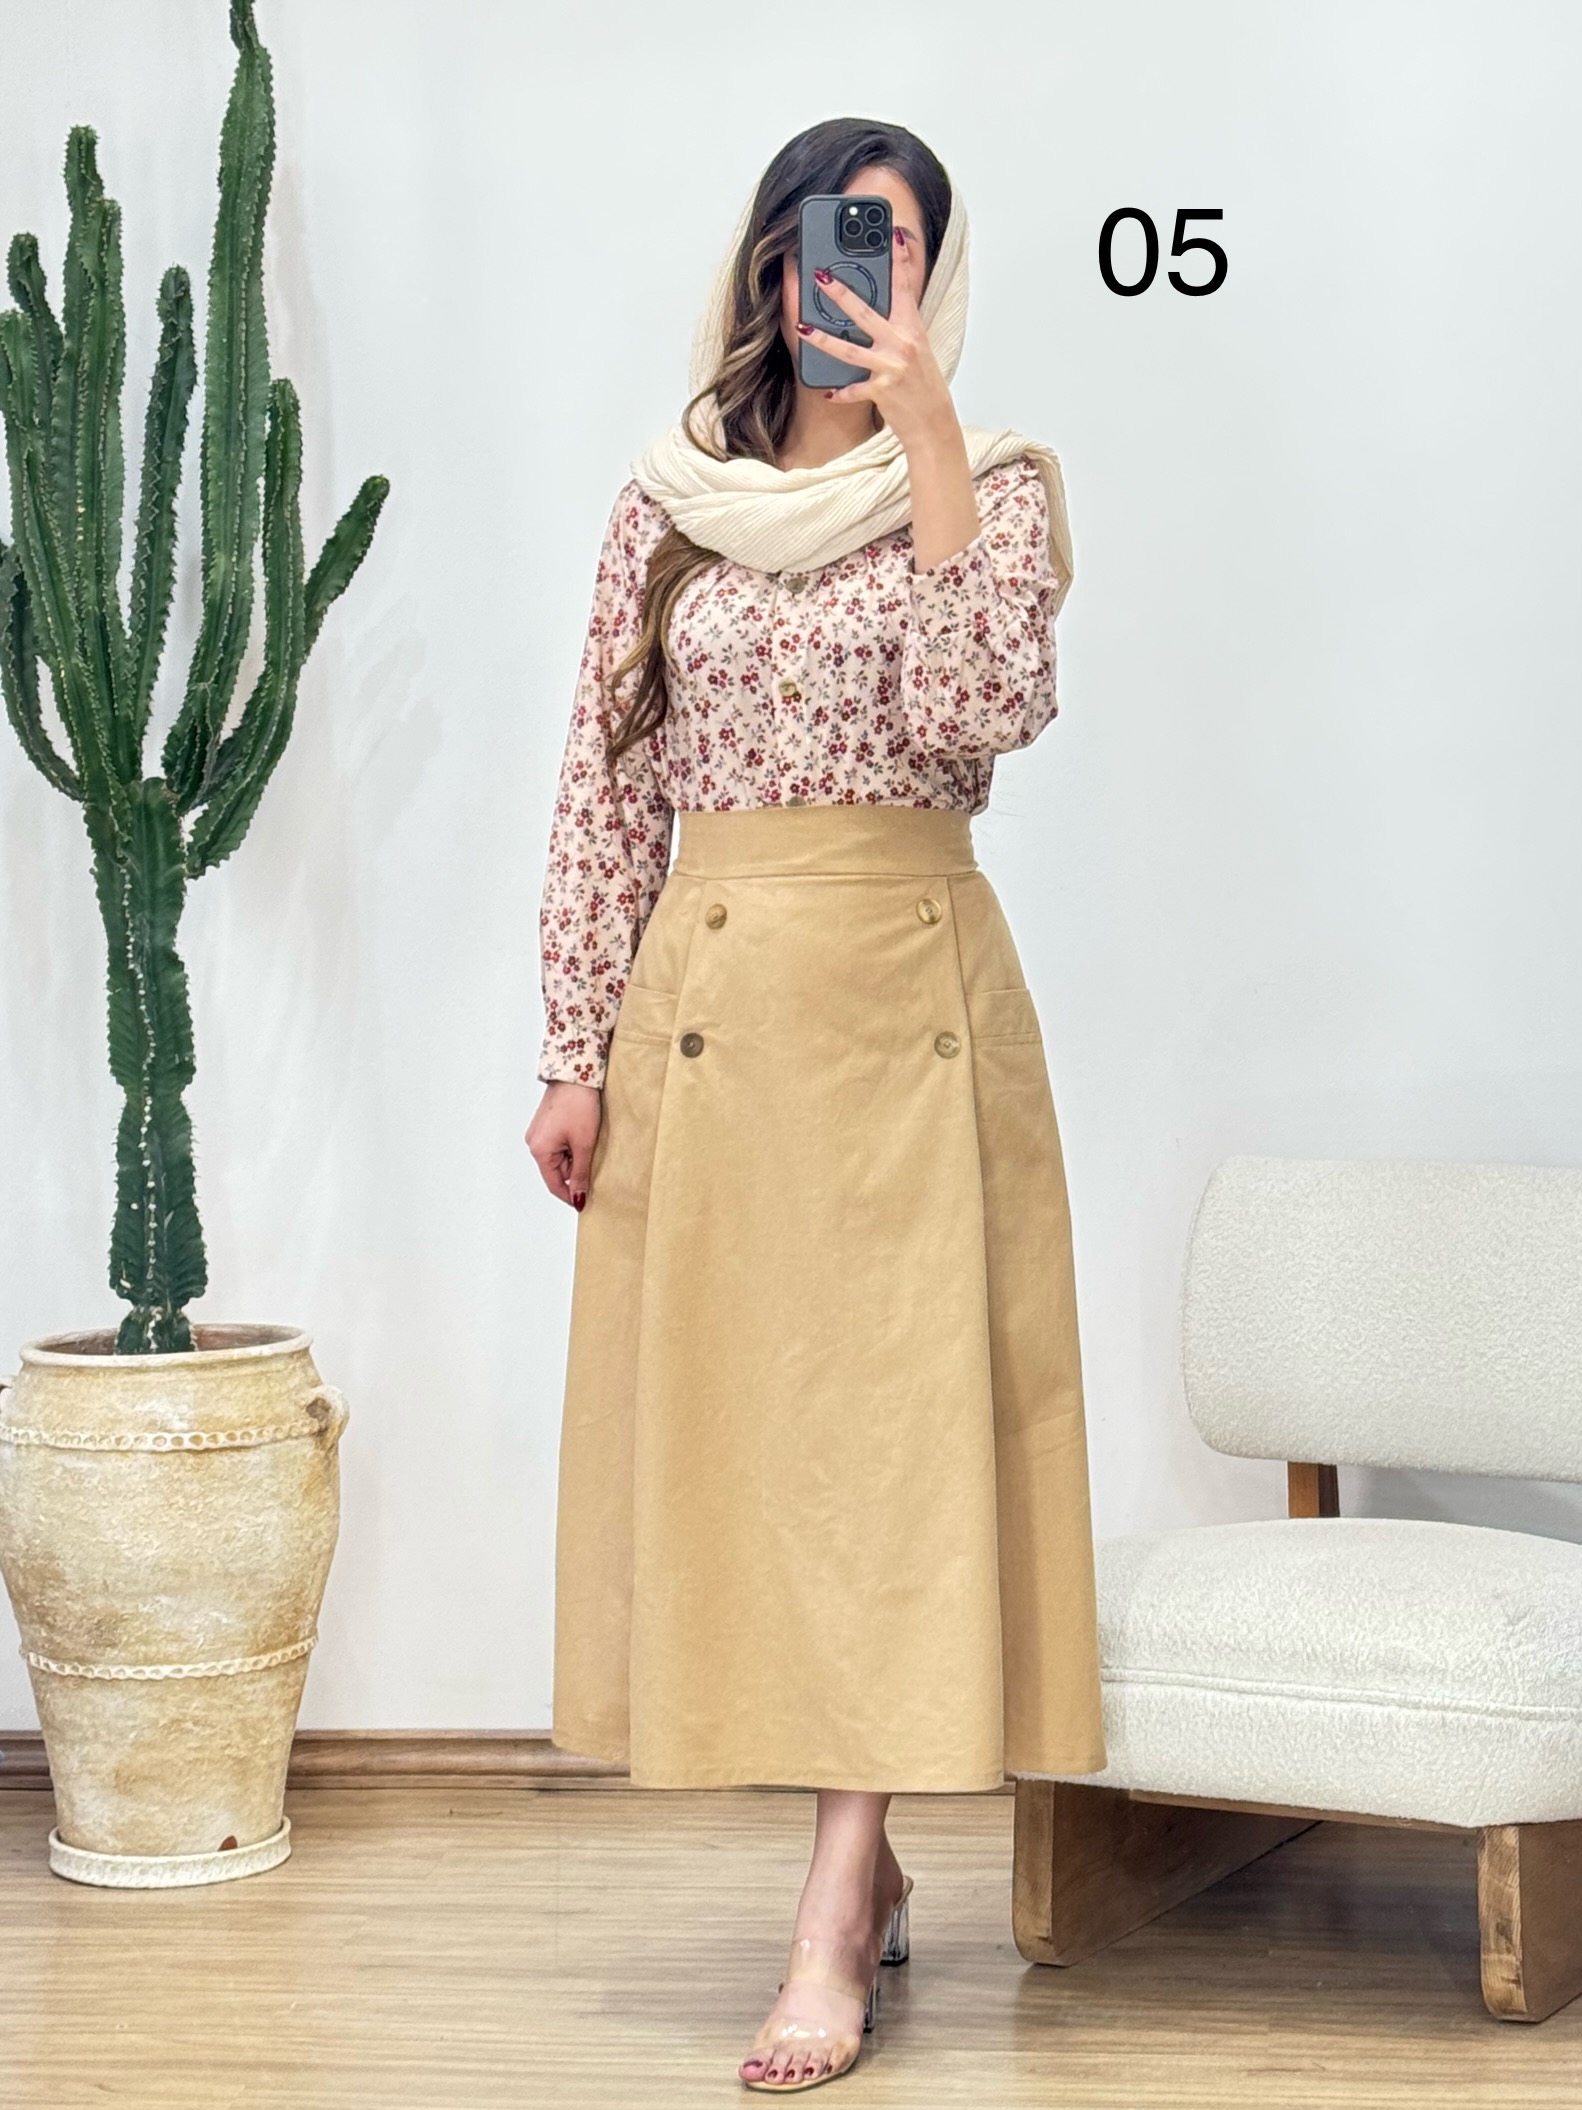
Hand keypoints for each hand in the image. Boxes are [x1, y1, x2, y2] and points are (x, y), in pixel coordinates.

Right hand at [526, 1080, 601, 1208]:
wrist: (575, 1074)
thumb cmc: (579, 1106)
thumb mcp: (584, 1144)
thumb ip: (581, 1174)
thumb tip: (579, 1198)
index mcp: (539, 1151)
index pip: (554, 1185)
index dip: (571, 1196)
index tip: (586, 1203)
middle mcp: (534, 1143)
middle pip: (557, 1171)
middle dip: (576, 1172)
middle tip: (596, 1164)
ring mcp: (539, 1133)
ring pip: (560, 1158)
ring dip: (576, 1157)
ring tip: (590, 1144)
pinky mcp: (546, 1124)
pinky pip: (559, 1145)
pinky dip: (572, 1146)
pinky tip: (584, 1136)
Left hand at [795, 226, 958, 452]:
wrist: (934, 423)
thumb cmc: (924, 385)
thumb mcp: (917, 350)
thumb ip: (899, 328)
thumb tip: (876, 311)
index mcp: (913, 329)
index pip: (905, 288)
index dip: (899, 260)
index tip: (892, 234)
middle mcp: (902, 345)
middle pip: (866, 313)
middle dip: (841, 293)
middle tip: (821, 276)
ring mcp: (891, 368)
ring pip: (849, 350)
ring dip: (823, 338)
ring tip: (802, 327)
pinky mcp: (881, 391)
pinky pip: (853, 390)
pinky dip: (840, 392)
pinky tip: (828, 391)